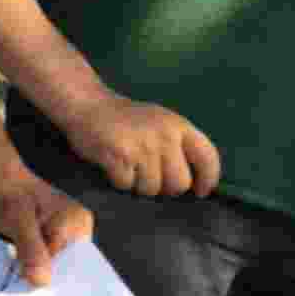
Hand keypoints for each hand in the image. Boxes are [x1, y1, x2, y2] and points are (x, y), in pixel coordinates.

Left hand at [0, 155, 93, 287]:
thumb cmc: (7, 194)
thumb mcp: (18, 222)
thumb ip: (31, 250)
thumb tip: (41, 284)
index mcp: (77, 223)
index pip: (75, 264)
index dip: (60, 284)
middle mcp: (78, 228)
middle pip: (67, 266)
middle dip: (49, 282)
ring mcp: (65, 232)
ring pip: (55, 263)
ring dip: (40, 276)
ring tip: (24, 294)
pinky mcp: (51, 235)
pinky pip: (47, 257)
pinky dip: (35, 267)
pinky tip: (22, 278)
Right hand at [59, 93, 220, 199]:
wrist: (87, 104)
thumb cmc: (125, 119)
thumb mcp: (160, 122)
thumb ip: (178, 145)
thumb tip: (193, 181)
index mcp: (179, 126)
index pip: (208, 157)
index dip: (208, 179)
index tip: (201, 191)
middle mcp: (165, 136)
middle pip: (179, 183)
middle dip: (165, 187)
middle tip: (149, 176)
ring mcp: (142, 147)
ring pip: (152, 189)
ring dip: (139, 184)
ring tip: (129, 166)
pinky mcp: (120, 156)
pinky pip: (126, 185)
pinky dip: (119, 180)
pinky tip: (113, 164)